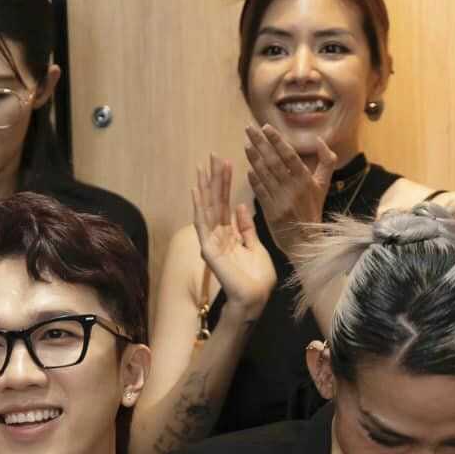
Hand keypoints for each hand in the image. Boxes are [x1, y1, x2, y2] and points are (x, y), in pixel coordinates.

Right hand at [192, 155, 275, 311]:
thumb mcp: (255, 245)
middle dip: (214, 178)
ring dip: (206, 186)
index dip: (225, 183)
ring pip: (207, 208)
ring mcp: (211, 242)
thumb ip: (246, 227)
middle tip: (212, 155)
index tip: (225, 163)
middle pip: (214, 201)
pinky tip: (197, 190)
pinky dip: (199, 206)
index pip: (225, 203)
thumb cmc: (257, 278)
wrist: (255, 298)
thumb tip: (239, 205)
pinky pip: (202, 224)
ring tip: (205, 165)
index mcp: (230, 235)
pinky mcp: (208, 249)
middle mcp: (218, 235)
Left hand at [243, 122, 339, 249]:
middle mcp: (293, 189)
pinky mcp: (271, 212)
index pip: (289, 155)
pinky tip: (247, 169)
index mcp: (306, 180)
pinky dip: (254, 180)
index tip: (266, 127)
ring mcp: (281, 200)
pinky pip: (260, 192)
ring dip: (254, 158)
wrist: (306, 240)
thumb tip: (320, 139)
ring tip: (246, 144)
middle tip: (249, 129)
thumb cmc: (313, 209)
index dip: (277, 140)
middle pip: (274, 161)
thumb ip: (326, 160)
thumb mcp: (323, 184)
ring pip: (264, 175)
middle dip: (260, 143)